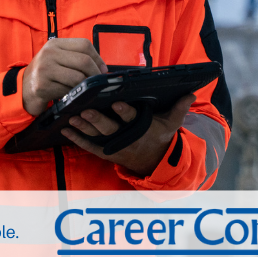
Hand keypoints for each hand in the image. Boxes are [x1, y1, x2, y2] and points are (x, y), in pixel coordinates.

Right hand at [21, 38, 107, 116]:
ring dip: (86, 86)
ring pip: (78, 77)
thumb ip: (77, 58)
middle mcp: (49, 53)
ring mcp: (44, 69)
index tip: (103, 70)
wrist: (23, 89)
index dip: (98, 58)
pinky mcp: (42, 86)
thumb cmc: (46, 74)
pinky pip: (68, 90)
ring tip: (85, 89)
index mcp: (55, 44)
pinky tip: (72, 95)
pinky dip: (74, 94)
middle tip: (98, 83)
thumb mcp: (58, 59)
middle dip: (95, 74)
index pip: (84, 44)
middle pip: (84, 61)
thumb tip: (103, 69)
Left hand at [61, 93, 196, 176]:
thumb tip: (191, 94)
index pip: (132, 118)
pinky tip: (66, 128)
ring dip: (83, 127)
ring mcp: (114, 145)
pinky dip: (77, 138)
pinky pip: (89, 146)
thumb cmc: (159, 136)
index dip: (124, 111)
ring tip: (71, 117)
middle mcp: (126, 136)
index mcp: (141, 126)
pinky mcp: (105, 151)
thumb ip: (179, 108)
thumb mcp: (171, 123)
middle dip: (97, 119)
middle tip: (85, 110)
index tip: (117, 103)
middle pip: (110, 128)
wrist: (153, 162)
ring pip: (96, 136)